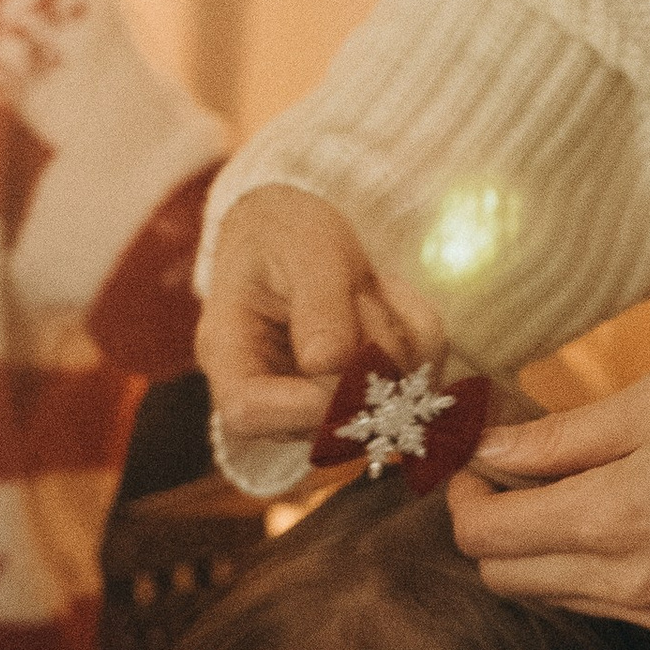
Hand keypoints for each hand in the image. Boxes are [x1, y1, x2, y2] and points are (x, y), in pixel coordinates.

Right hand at [197, 187, 439, 443]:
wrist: (297, 231)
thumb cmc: (285, 232)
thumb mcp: (303, 247)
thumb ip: (318, 303)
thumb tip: (329, 364)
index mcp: (229, 355)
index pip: (247, 413)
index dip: (304, 404)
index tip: (347, 356)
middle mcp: (270, 392)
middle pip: (325, 417)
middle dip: (366, 352)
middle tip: (363, 290)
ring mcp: (317, 401)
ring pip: (382, 404)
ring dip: (397, 338)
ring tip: (369, 288)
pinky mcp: (362, 395)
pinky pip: (417, 382)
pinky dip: (420, 335)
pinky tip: (389, 297)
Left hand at [453, 366, 649, 632]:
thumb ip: (559, 435)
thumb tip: (487, 448)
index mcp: (613, 520)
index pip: (485, 536)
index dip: (462, 497)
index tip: (474, 462)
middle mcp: (628, 583)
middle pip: (504, 578)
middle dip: (489, 527)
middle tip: (512, 473)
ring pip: (549, 597)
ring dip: (536, 550)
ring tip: (570, 489)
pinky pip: (602, 605)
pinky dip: (585, 568)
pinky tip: (620, 518)